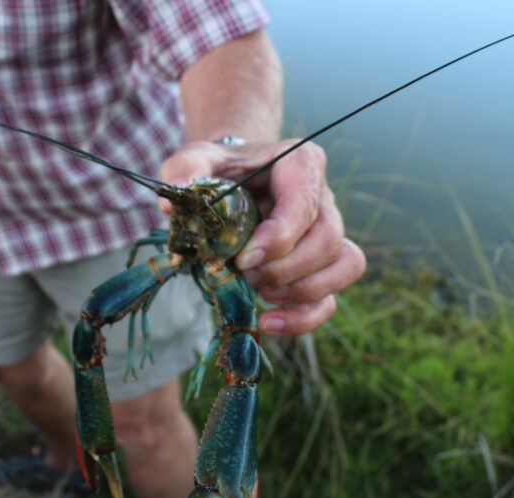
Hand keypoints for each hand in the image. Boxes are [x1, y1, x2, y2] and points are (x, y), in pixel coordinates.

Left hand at [160, 139, 365, 335]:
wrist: (234, 180)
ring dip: (299, 292)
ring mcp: (328, 234)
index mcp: (300, 163)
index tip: (243, 259)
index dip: (278, 238)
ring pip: (343, 267)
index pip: (304, 203)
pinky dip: (303, 318)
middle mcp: (324, 198)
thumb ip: (184, 168)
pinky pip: (330, 299)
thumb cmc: (221, 170)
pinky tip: (268, 323)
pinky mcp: (322, 268)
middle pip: (328, 240)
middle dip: (285, 269)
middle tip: (245, 275)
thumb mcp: (199, 159)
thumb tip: (170, 204)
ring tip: (259, 293)